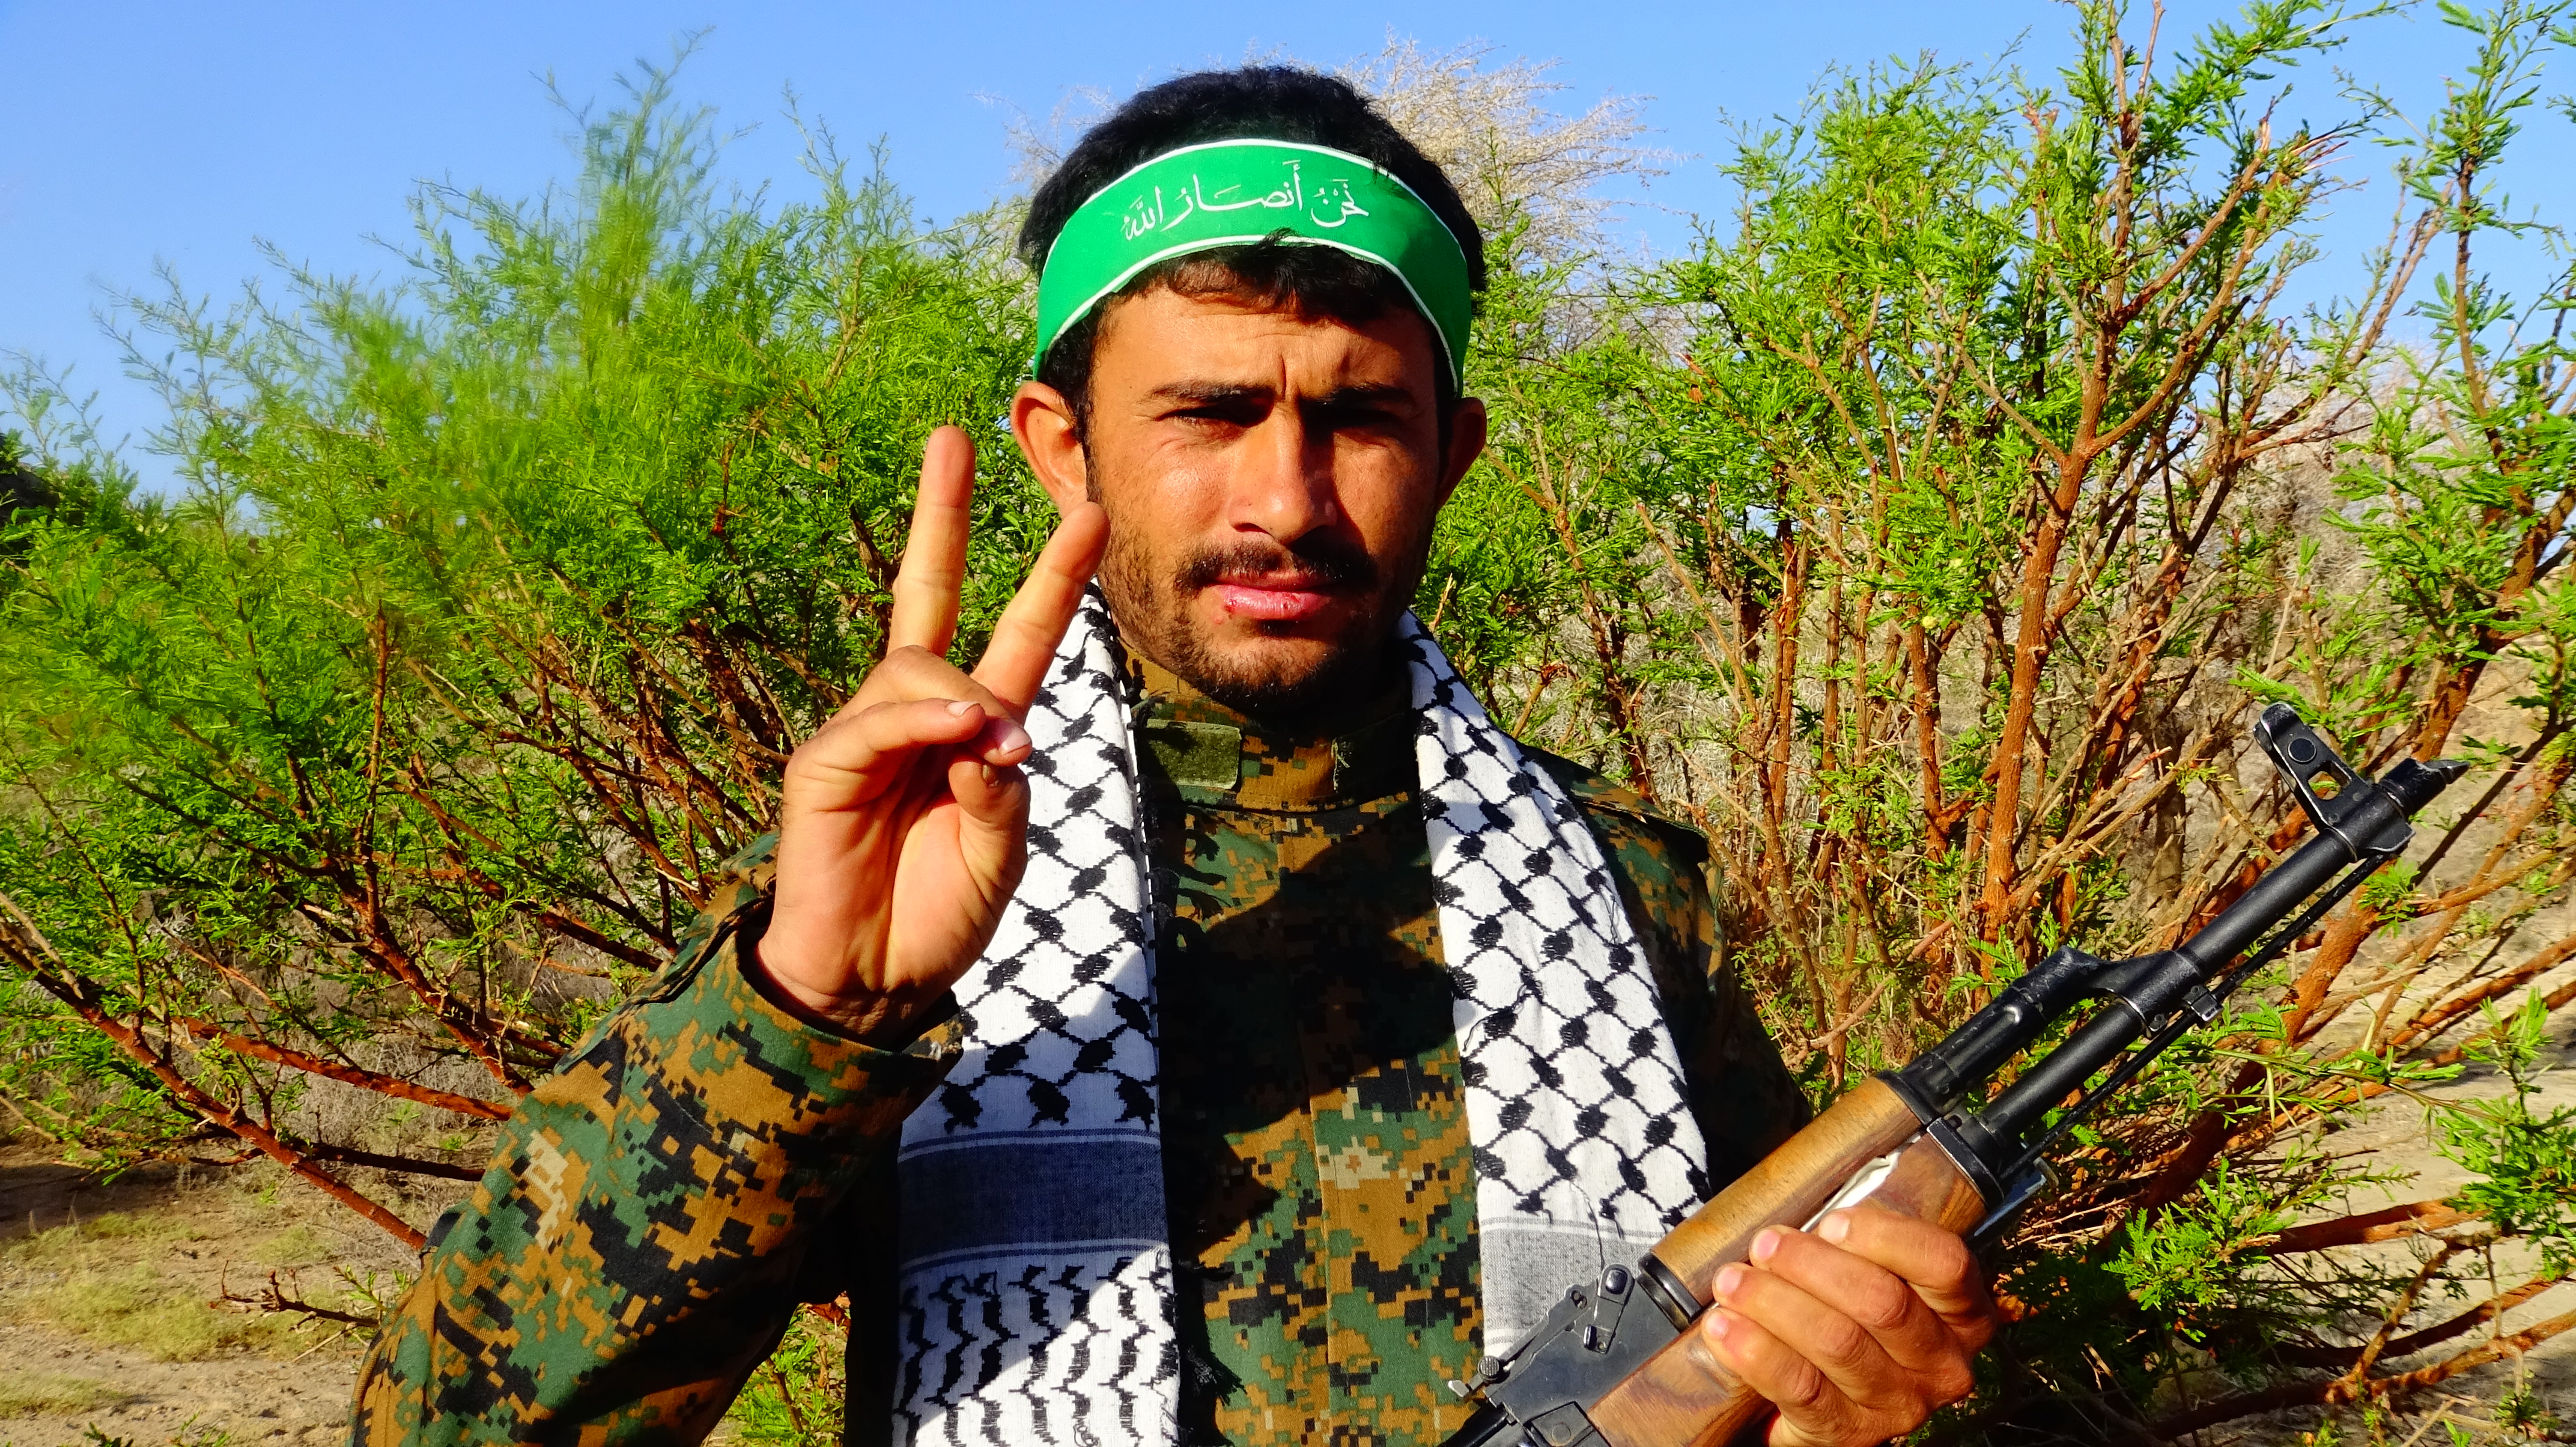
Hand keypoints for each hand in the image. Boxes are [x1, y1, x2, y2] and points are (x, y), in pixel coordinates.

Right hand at [756, 425, 1107, 1042]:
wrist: (874, 982)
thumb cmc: (940, 913)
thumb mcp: (1004, 851)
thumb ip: (1004, 786)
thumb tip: (987, 728)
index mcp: (976, 726)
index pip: (1019, 634)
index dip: (1052, 577)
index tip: (1088, 514)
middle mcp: (919, 712)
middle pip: (926, 592)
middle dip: (941, 514)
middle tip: (953, 437)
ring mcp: (867, 731)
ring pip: (920, 665)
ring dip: (967, 700)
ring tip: (992, 752)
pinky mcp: (824, 762)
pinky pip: (880, 716)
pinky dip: (924, 721)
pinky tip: (957, 739)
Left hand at [1701, 1206, 1995, 1446]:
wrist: (1826, 1403)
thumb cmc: (1849, 1319)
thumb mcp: (1872, 1278)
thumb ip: (1857, 1246)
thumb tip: (1797, 1213)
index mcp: (1961, 1314)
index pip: (1944, 1264)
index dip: (1885, 1236)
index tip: (1831, 1222)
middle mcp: (1940, 1363)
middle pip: (1882, 1302)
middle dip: (1812, 1265)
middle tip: (1765, 1245)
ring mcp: (1897, 1404)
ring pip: (1837, 1341)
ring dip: (1774, 1302)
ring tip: (1732, 1281)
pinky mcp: (1847, 1433)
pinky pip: (1799, 1386)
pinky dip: (1755, 1351)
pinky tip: (1724, 1327)